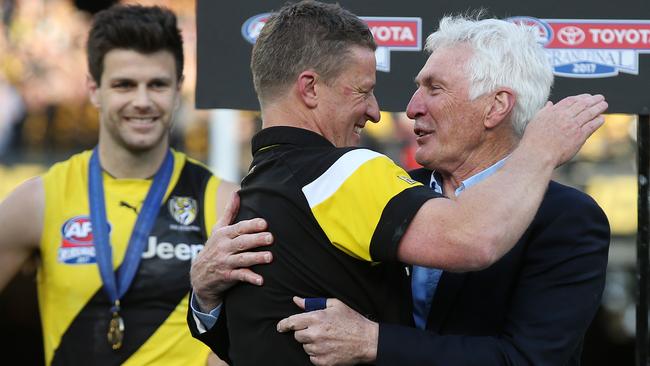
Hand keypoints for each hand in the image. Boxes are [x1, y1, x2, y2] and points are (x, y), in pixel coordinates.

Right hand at [190, 191, 272, 311]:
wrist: (199, 275)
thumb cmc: (214, 248)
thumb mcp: (218, 229)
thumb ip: (229, 212)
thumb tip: (237, 193)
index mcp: (224, 234)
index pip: (239, 228)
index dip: (251, 225)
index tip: (264, 223)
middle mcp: (224, 247)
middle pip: (242, 242)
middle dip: (256, 240)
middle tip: (271, 238)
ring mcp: (225, 262)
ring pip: (242, 259)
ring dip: (256, 258)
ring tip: (270, 257)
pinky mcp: (227, 276)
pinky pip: (239, 276)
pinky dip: (250, 278)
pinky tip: (261, 280)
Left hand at [277, 297, 377, 365]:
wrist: (367, 340)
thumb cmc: (352, 320)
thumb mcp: (334, 305)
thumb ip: (313, 303)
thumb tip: (297, 300)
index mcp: (316, 318)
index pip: (292, 322)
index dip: (283, 325)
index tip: (280, 327)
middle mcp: (315, 334)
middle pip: (297, 336)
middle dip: (303, 333)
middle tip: (316, 331)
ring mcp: (319, 349)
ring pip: (305, 347)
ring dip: (311, 344)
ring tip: (325, 339)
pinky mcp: (324, 361)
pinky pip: (312, 358)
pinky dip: (317, 355)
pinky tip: (328, 348)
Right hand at [522, 94, 607, 166]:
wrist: (538, 154)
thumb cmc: (534, 140)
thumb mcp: (536, 121)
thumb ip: (544, 111)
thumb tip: (549, 104)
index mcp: (554, 112)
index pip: (571, 100)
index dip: (581, 97)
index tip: (587, 96)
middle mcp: (565, 116)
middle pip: (583, 104)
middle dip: (593, 100)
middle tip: (600, 97)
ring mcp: (573, 126)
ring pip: (589, 113)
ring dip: (598, 108)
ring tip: (604, 104)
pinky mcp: (579, 136)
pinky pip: (592, 126)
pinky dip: (598, 121)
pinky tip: (601, 118)